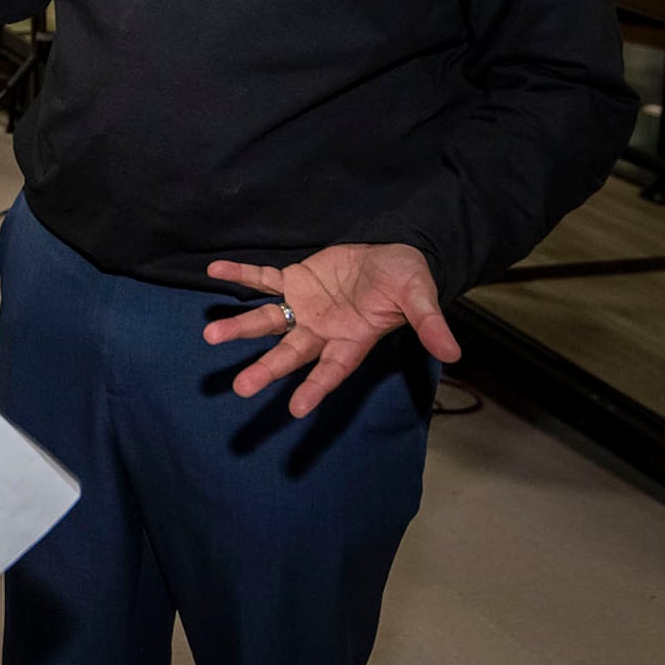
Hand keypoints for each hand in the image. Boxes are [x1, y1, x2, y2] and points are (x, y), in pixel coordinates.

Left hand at [201, 243, 461, 418]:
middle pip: (290, 353)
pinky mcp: (296, 280)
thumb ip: (430, 324)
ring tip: (210, 336)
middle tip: (239, 388)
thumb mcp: (421, 297)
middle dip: (265, 369)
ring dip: (240, 327)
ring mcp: (305, 306)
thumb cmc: (408, 280)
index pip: (331, 370)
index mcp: (352, 340)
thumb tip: (453, 351)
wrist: (392, 255)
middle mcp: (322, 329)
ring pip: (268, 320)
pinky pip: (264, 279)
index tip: (294, 410)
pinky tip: (215, 272)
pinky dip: (240, 276)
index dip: (315, 389)